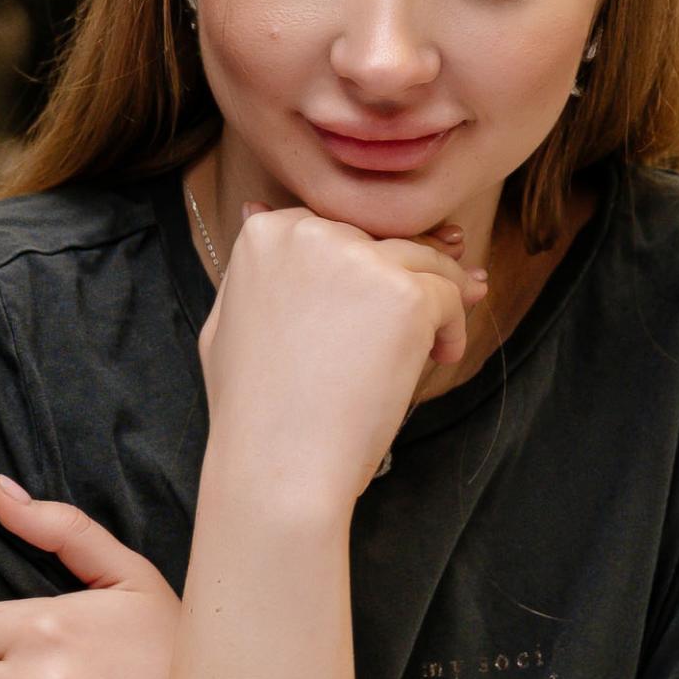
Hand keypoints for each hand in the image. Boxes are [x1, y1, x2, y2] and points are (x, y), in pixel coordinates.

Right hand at [199, 205, 483, 513]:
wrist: (280, 466)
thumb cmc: (252, 411)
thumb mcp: (226, 323)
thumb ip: (250, 270)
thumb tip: (256, 212)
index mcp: (267, 236)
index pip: (337, 228)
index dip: (364, 265)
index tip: (374, 302)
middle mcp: (311, 233)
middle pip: (384, 238)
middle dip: (410, 272)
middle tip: (433, 306)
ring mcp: (360, 261)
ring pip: (425, 259)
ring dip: (442, 295)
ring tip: (439, 339)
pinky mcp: (405, 296)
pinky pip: (449, 295)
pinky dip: (452, 329)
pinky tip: (439, 359)